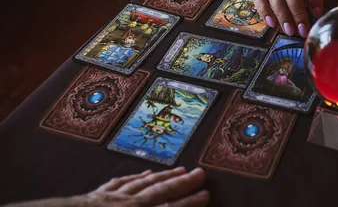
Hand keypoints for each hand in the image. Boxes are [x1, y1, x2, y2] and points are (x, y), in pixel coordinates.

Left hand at [80, 167, 207, 206]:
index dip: (190, 203)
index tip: (207, 194)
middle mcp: (127, 206)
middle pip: (160, 192)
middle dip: (182, 184)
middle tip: (200, 172)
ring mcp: (110, 198)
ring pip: (142, 183)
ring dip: (162, 176)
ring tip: (179, 169)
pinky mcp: (95, 196)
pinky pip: (119, 182)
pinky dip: (134, 177)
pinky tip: (142, 173)